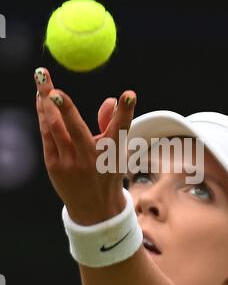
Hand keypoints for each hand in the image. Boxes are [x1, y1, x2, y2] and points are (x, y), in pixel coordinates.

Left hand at [34, 67, 136, 224]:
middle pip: (75, 126)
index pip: (122, 129)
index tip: (129, 95)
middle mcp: (91, 159)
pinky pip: (47, 135)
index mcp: (113, 154)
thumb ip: (112, 123)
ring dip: (45, 102)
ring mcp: (71, 164)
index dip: (125, 112)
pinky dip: (43, 116)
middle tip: (44, 75)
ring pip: (55, 128)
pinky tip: (41, 101)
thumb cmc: (107, 173)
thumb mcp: (116, 151)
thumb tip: (110, 100)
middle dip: (61, 101)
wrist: (95, 208)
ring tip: (40, 80)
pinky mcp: (55, 166)